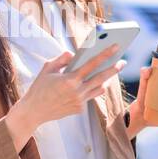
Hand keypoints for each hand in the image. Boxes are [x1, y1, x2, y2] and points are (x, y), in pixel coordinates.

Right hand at [7, 46, 123, 148]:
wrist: (34, 111)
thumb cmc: (39, 87)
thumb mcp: (47, 68)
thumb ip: (61, 59)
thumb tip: (73, 53)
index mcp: (70, 79)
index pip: (91, 64)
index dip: (105, 54)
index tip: (116, 47)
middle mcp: (77, 91)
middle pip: (101, 78)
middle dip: (114, 69)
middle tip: (123, 62)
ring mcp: (80, 101)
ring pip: (99, 89)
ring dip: (106, 80)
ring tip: (112, 72)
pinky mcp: (80, 109)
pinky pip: (90, 97)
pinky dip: (92, 89)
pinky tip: (95, 84)